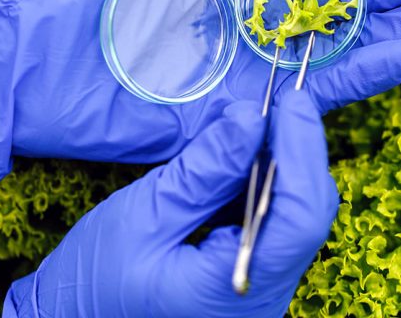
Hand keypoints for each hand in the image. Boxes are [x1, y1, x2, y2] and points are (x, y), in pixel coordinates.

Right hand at [2, 91, 336, 316]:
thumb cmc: (94, 281)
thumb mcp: (144, 218)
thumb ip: (204, 171)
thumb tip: (250, 119)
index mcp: (234, 290)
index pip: (300, 217)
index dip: (303, 151)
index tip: (290, 102)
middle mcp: (261, 297)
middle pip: (306, 214)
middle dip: (297, 151)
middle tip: (280, 102)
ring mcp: (259, 290)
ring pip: (295, 215)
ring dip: (281, 164)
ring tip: (261, 121)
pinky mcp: (250, 278)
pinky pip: (273, 224)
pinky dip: (263, 184)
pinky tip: (243, 157)